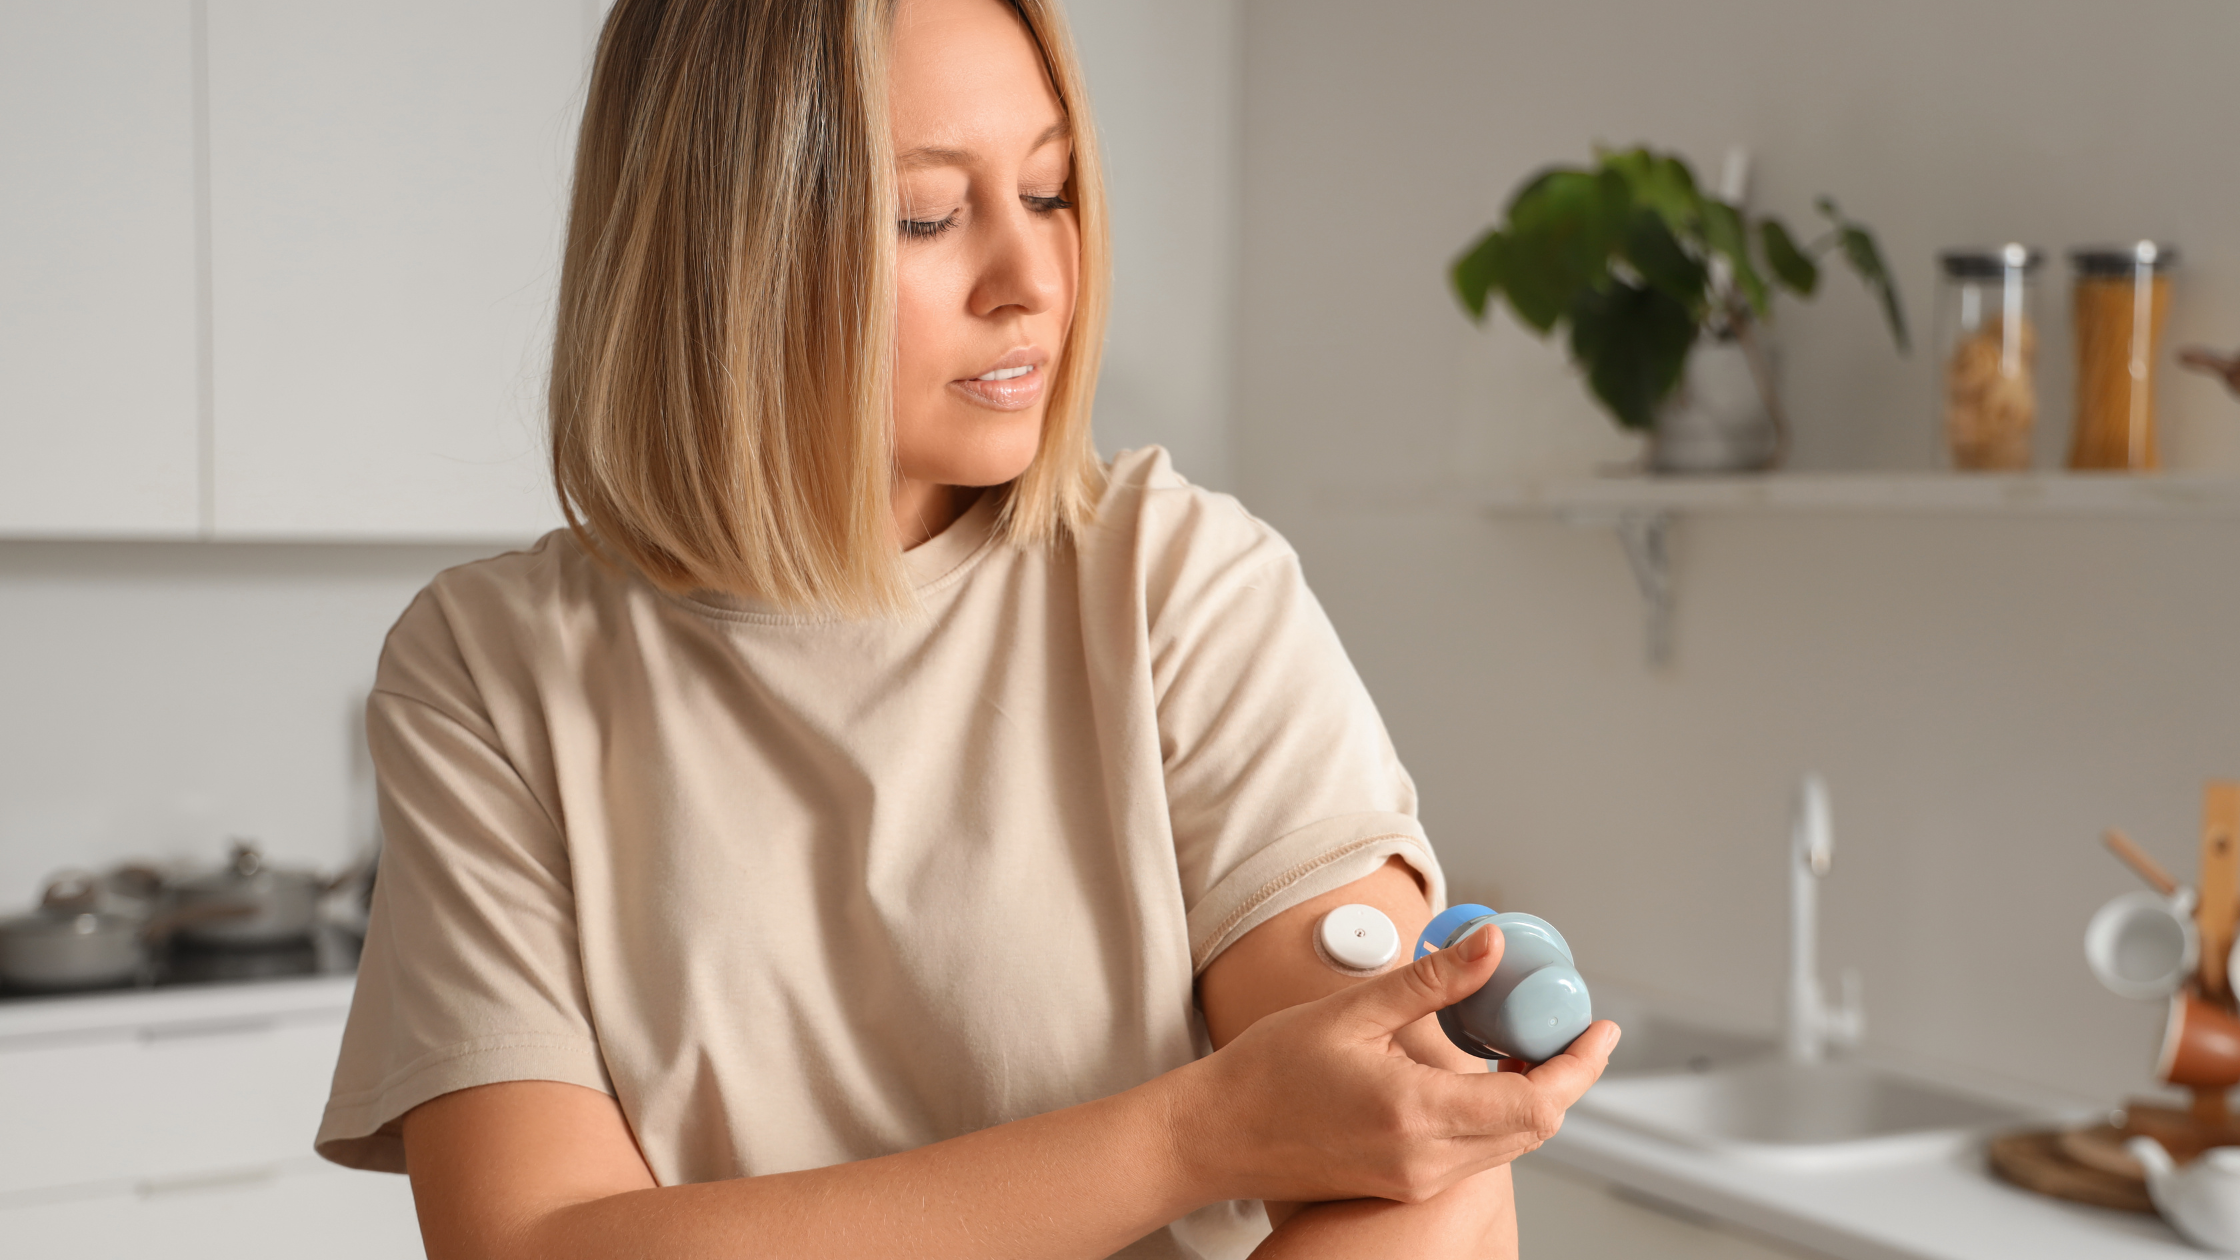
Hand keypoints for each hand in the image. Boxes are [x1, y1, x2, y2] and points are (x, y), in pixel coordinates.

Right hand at [1171, 923, 1619, 1207]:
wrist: (1216, 1135)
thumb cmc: (1267, 1072)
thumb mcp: (1352, 1010)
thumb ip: (1432, 982)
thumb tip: (1492, 946)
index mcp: (1417, 1114)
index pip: (1536, 1103)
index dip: (1579, 1066)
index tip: (1599, 1029)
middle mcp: (1426, 1160)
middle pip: (1534, 1129)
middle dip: (1564, 1078)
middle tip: (1570, 1028)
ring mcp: (1415, 1179)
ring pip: (1508, 1145)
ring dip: (1532, 1098)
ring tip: (1526, 1043)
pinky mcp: (1403, 1183)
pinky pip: (1474, 1152)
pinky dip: (1496, 1115)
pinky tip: (1480, 1076)